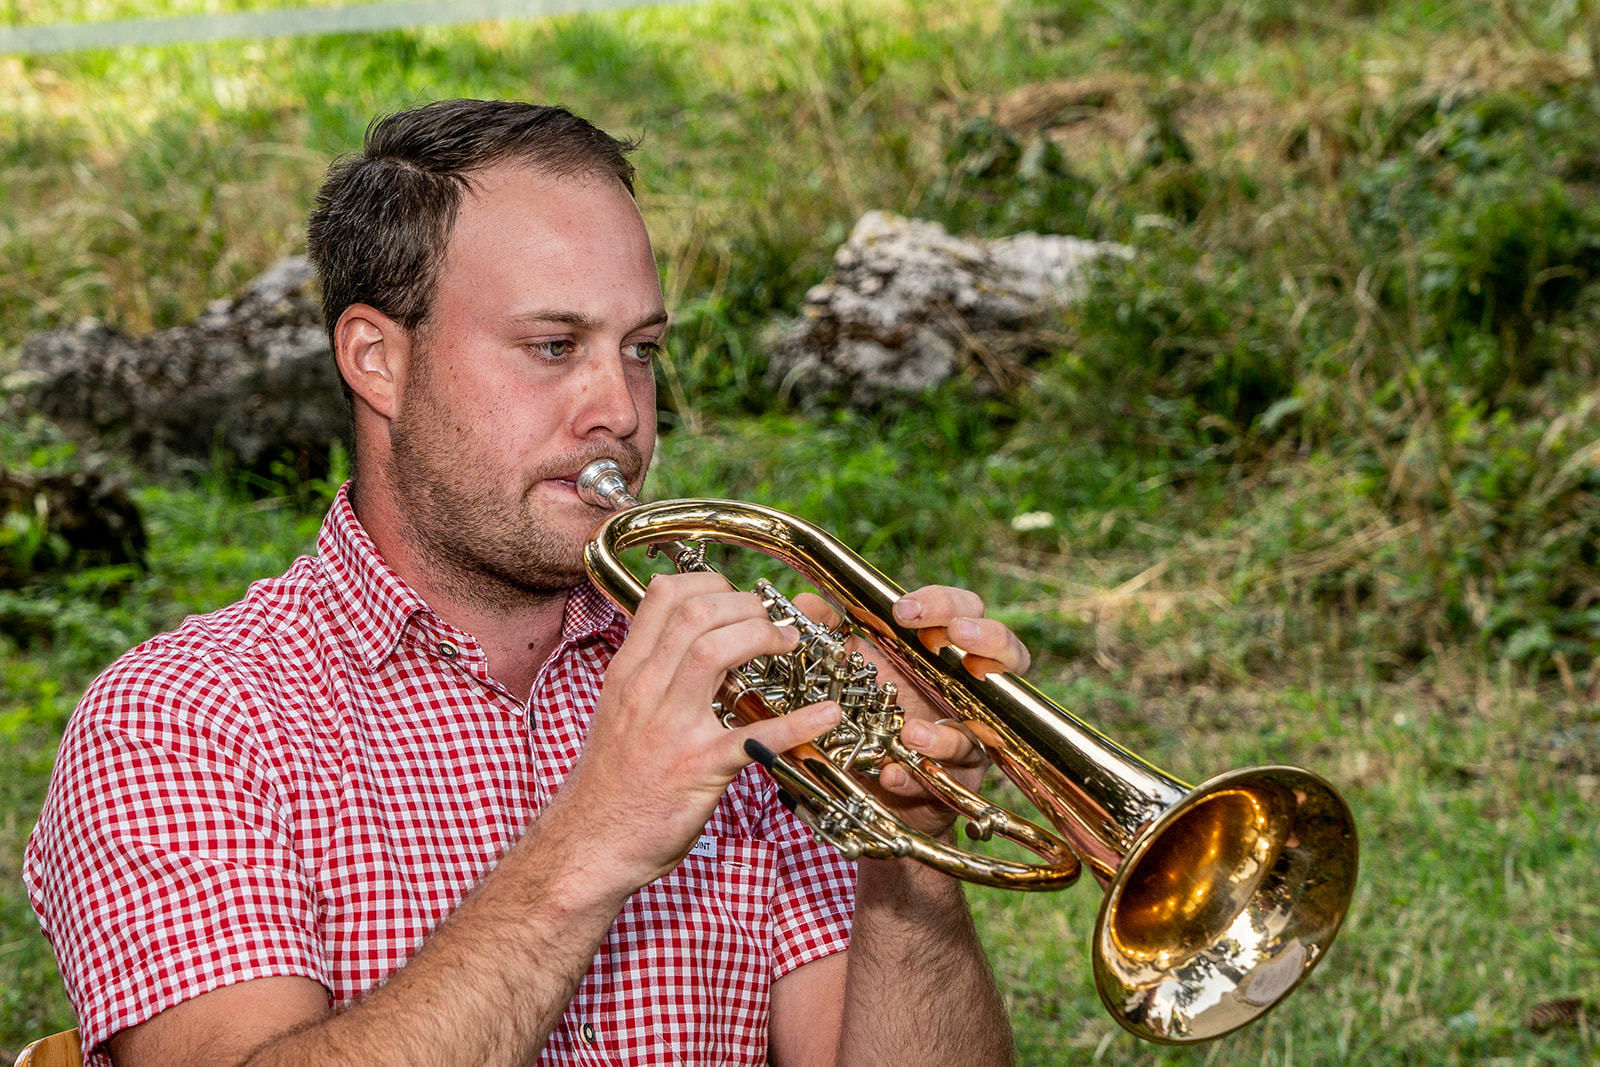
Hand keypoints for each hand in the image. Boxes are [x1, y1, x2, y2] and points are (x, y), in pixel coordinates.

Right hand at [556, 571, 840, 887]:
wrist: (590, 845)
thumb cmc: (610, 783)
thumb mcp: (618, 712)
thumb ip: (651, 675)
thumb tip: (687, 644)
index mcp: (628, 672)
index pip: (663, 596)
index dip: (710, 582)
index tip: (736, 599)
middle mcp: (645, 689)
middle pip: (695, 612)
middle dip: (745, 605)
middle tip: (771, 623)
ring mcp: (670, 728)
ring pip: (712, 651)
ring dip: (760, 636)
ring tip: (788, 645)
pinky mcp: (698, 770)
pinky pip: (753, 737)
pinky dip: (797, 723)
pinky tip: (827, 715)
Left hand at [792, 584, 1030, 837]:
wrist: (863, 782)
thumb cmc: (867, 713)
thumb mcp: (842, 668)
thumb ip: (824, 632)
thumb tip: (808, 602)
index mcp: (942, 652)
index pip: (963, 611)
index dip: (943, 603)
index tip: (903, 609)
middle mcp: (967, 688)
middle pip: (1006, 651)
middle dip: (986, 637)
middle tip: (955, 633)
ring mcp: (969, 733)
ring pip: (989, 726)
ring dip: (947, 729)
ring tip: (908, 731)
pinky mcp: (959, 777)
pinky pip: (951, 777)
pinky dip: (918, 776)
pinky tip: (891, 773)